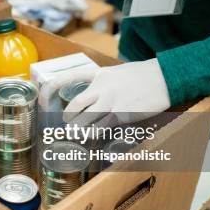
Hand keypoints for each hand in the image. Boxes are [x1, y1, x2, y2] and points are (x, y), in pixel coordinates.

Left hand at [41, 59, 170, 125]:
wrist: (163, 78)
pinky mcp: (121, 115)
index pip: (73, 76)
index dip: (57, 83)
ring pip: (87, 120)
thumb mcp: (117, 73)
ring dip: (79, 129)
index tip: (46, 90)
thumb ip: (102, 83)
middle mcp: (102, 88)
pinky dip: (96, 133)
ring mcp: (111, 102)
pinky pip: (103, 127)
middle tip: (66, 123)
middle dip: (68, 116)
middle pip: (76, 105)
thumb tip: (92, 97)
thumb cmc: (141, 76)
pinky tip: (92, 136)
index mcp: (100, 74)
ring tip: (76, 134)